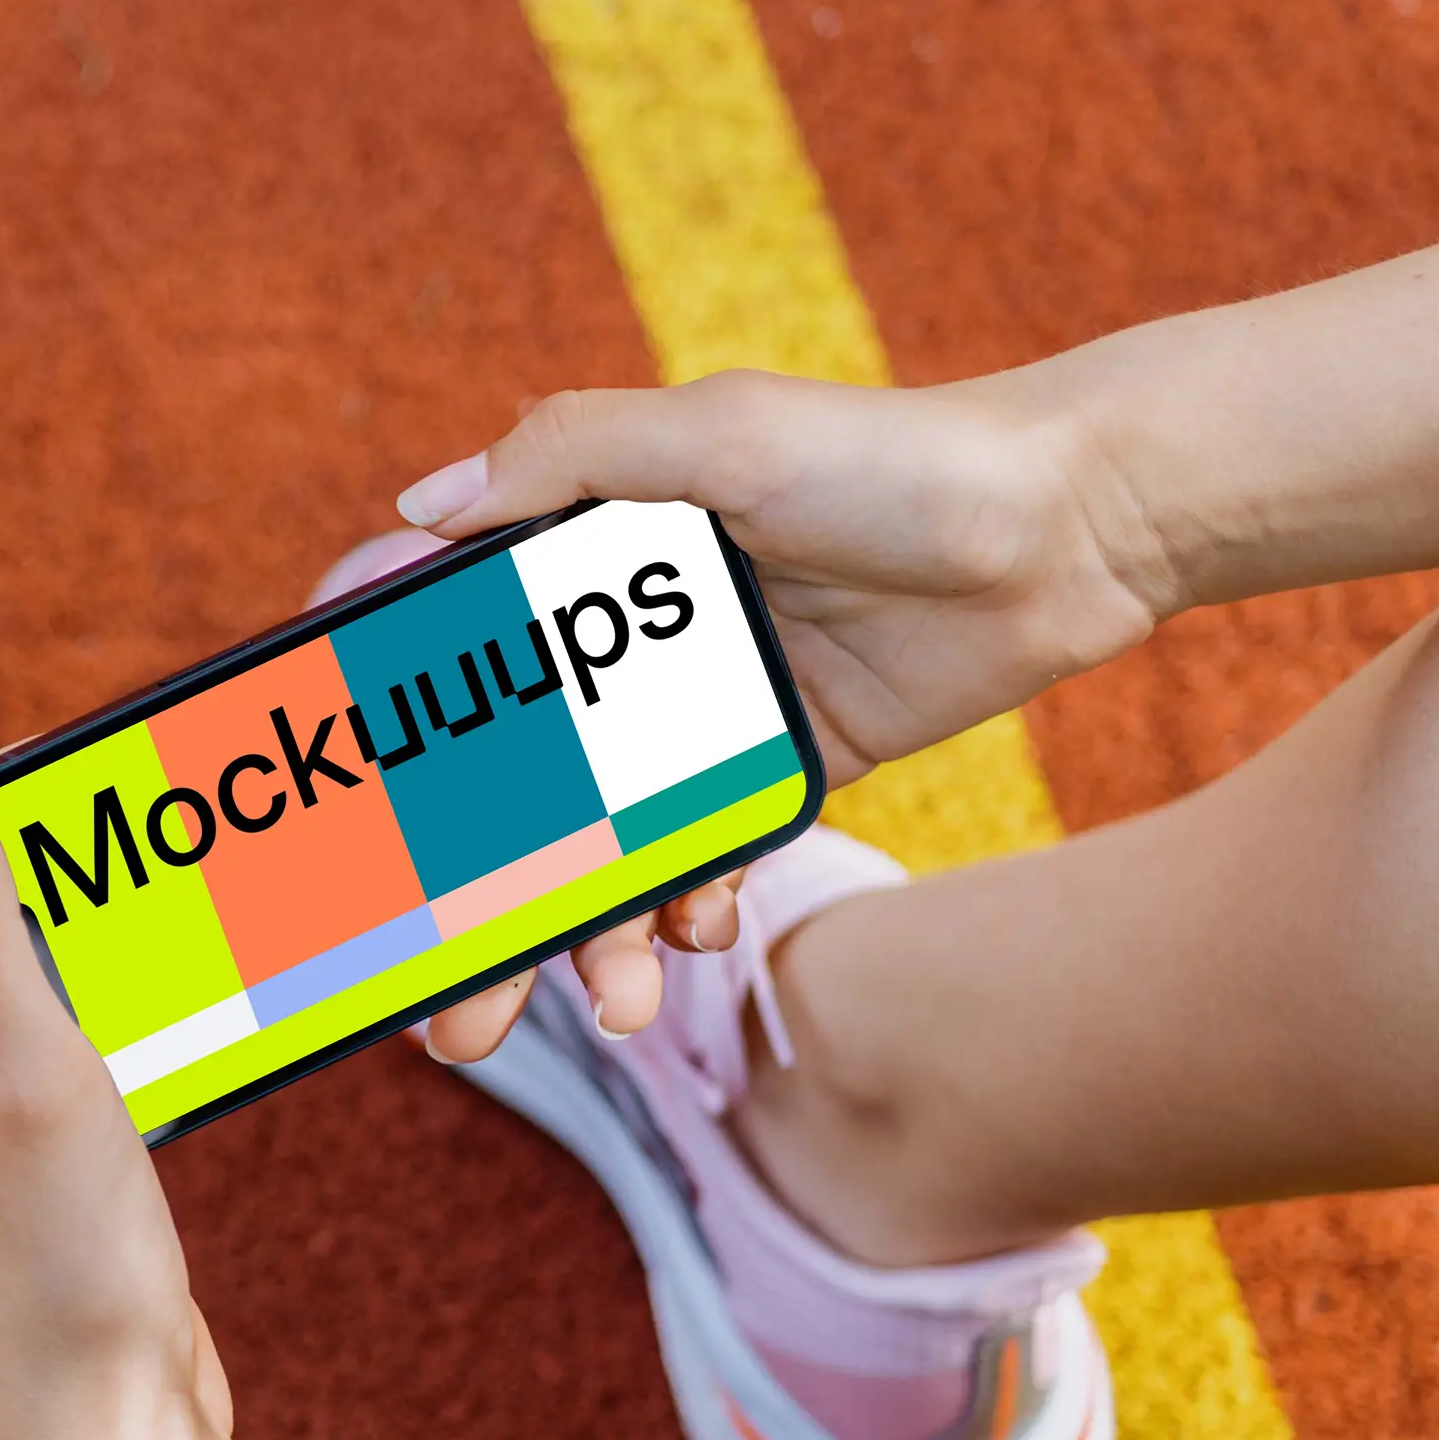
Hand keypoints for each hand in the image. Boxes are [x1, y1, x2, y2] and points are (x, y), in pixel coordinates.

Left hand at [0, 755, 232, 1439]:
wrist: (107, 1419)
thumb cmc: (56, 1259)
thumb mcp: (24, 1072)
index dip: (71, 764)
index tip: (177, 732)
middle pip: (65, 874)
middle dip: (153, 823)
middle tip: (268, 784)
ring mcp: (40, 1078)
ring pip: (119, 942)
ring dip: (194, 898)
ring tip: (294, 859)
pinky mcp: (103, 1128)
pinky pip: (160, 1013)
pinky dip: (215, 978)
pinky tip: (283, 977)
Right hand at [388, 363, 1157, 1069]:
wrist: (1072, 529)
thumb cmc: (897, 454)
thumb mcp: (721, 431)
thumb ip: (568, 457)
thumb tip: (415, 512)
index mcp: (594, 551)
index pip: (468, 665)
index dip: (415, 763)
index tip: (367, 857)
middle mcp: (634, 641)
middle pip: (523, 795)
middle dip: (485, 911)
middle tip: (453, 1008)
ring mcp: (710, 715)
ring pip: (611, 851)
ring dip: (591, 938)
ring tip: (604, 1006)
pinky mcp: (789, 767)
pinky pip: (709, 859)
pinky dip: (690, 907)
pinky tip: (696, 935)